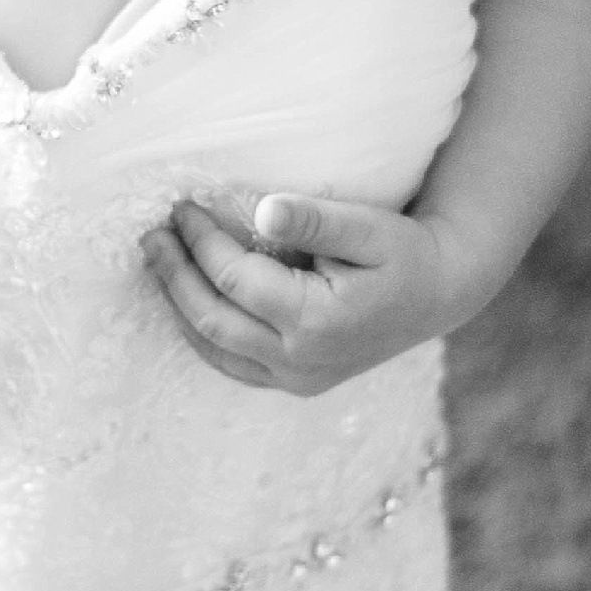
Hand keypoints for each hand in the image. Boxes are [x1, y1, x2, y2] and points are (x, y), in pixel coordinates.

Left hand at [141, 191, 455, 395]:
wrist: (439, 294)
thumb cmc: (406, 254)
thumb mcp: (370, 228)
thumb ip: (316, 220)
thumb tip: (263, 211)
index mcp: (316, 322)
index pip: (234, 279)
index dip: (201, 242)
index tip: (182, 206)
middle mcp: (300, 361)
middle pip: (212, 320)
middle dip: (174, 275)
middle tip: (151, 235)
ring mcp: (297, 380)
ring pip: (215, 350)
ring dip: (180, 306)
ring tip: (158, 262)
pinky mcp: (296, 383)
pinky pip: (233, 364)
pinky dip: (204, 333)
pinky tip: (188, 299)